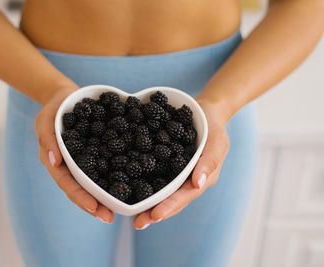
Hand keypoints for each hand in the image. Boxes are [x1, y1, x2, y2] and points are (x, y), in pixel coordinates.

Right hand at [35, 86, 114, 223]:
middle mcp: (71, 167)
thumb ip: (48, 139)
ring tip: (120, 209)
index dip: (80, 198)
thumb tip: (55, 162)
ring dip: (105, 196)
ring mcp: (85, 162)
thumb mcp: (46, 120)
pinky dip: (116, 176)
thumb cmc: (53, 109)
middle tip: (110, 217)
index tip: (94, 209)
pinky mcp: (98, 153)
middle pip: (82, 190)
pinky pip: (106, 166)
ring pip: (94, 182)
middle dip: (95, 205)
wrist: (67, 98)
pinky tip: (130, 183)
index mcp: (57, 163)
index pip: (68, 184)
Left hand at [132, 99, 229, 229]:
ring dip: (148, 204)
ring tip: (131, 215)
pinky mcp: (166, 165)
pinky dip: (143, 184)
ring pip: (161, 192)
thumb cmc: (214, 126)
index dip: (170, 207)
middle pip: (170, 200)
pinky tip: (129, 189)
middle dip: (154, 213)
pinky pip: (154, 176)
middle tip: (137, 224)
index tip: (155, 216)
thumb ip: (209, 162)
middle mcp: (186, 181)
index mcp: (200, 179)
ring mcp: (175, 174)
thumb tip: (198, 184)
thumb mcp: (217, 141)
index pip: (184, 196)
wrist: (206, 111)